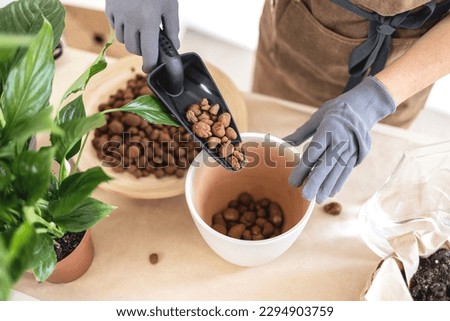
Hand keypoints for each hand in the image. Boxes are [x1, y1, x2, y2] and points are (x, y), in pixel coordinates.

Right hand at [105, 0, 178, 72]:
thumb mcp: (170, 7)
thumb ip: (172, 29)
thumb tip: (174, 47)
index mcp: (148, 22)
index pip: (148, 54)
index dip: (150, 65)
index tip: (151, 69)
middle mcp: (130, 21)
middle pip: (134, 49)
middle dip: (142, 50)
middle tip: (150, 44)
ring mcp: (117, 14)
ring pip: (123, 40)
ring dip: (132, 40)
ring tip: (141, 30)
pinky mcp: (109, 8)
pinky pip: (114, 27)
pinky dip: (123, 28)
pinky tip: (131, 18)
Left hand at [284, 76, 395, 202]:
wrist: (363, 108)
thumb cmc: (334, 111)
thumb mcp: (316, 118)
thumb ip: (300, 134)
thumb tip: (283, 143)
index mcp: (328, 129)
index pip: (313, 152)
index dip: (303, 168)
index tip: (293, 182)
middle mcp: (340, 140)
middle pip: (326, 164)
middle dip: (316, 181)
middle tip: (306, 196)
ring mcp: (350, 149)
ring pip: (337, 170)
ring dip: (327, 186)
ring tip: (318, 199)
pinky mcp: (356, 155)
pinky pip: (346, 171)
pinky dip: (338, 182)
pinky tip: (331, 192)